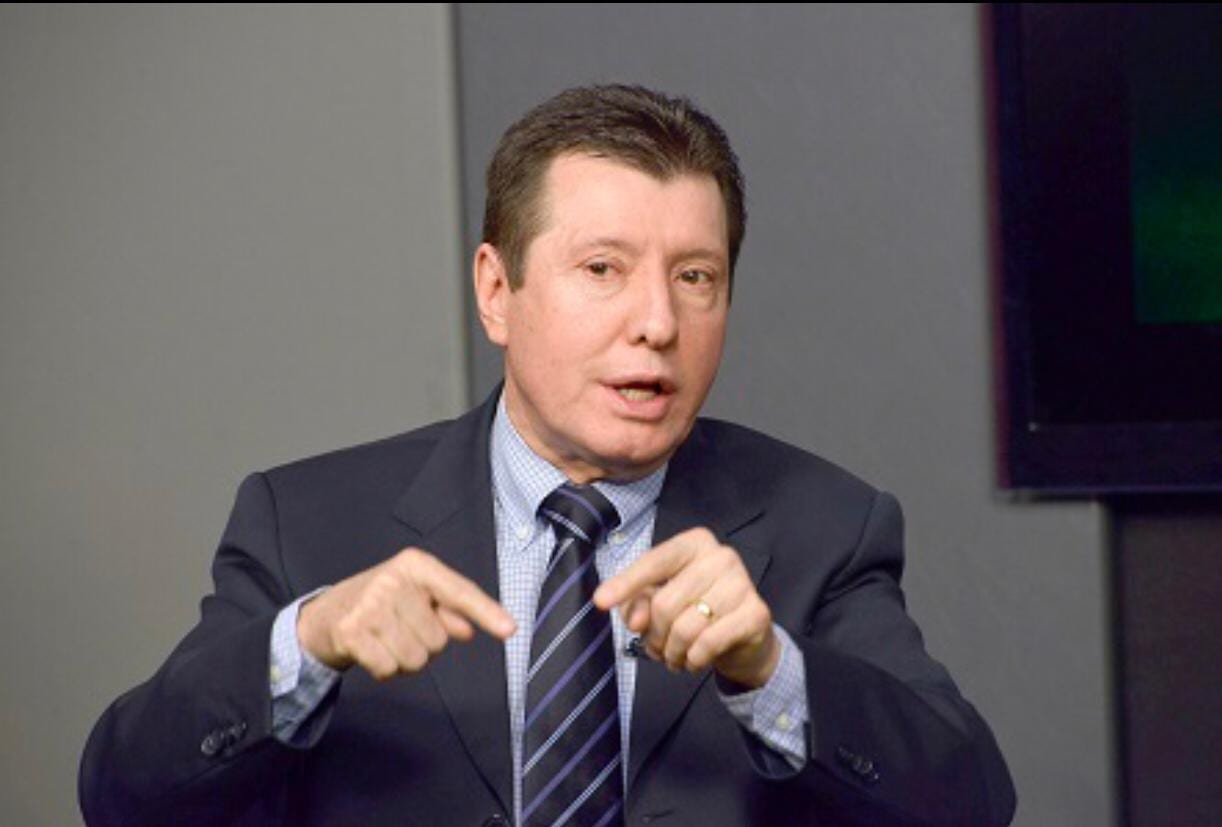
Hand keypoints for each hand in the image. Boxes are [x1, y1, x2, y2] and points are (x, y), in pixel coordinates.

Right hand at [297, 548, 515, 680]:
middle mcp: (393, 580)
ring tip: (388, 641)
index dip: (486, 612)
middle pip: (438, 639)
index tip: (510, 629)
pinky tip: (373, 651)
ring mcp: (370, 605)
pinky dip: (385, 669)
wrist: (325, 614)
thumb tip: (467, 629)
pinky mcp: (350, 631)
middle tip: (402, 630)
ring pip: (416, 658)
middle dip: (425, 644)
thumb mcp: (416, 595)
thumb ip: (447, 609)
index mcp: (415, 565)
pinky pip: (389, 668)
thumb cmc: (381, 603)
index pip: (459, 591)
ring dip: (405, 659)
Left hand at [593, 527, 779, 688]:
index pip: (655, 561)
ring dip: (673, 652)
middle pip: (665, 602)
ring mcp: (742, 583)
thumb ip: (639, 604)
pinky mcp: (756, 613)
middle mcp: (721, 556)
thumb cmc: (697, 612)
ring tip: (675, 656)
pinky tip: (696, 660)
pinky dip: (694, 659)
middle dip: (654, 635)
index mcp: (695, 543)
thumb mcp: (660, 604)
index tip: (600, 601)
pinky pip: (708, 643)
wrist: (745, 640)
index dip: (626, 583)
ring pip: (686, 627)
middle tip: (657, 648)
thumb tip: (636, 620)